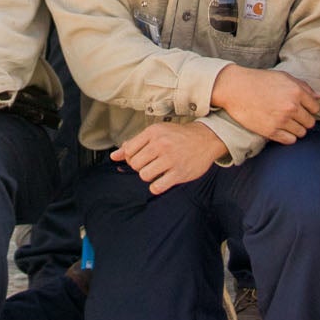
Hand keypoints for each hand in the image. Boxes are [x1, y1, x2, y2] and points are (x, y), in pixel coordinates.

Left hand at [113, 122, 228, 194]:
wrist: (205, 139)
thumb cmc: (178, 136)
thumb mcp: (156, 133)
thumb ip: (134, 143)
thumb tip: (114, 156)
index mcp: (153, 132)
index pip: (128, 150)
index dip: (131, 158)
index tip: (140, 158)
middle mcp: (161, 144)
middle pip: (135, 164)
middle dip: (140, 167)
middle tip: (150, 164)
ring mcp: (171, 159)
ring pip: (144, 175)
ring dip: (148, 176)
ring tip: (157, 171)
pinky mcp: (179, 173)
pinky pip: (157, 187)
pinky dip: (156, 187)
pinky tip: (162, 180)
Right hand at [208, 65, 319, 143]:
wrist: (235, 89)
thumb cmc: (258, 81)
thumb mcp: (283, 77)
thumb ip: (303, 86)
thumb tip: (319, 97)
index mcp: (296, 91)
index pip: (315, 108)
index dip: (310, 109)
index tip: (303, 109)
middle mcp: (291, 107)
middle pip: (310, 122)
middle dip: (304, 120)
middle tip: (294, 117)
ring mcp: (281, 120)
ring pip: (301, 133)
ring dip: (296, 129)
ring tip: (286, 123)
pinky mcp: (271, 131)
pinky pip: (290, 140)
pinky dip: (288, 137)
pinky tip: (281, 129)